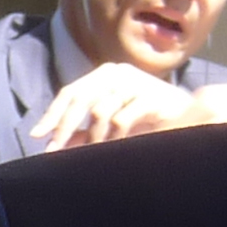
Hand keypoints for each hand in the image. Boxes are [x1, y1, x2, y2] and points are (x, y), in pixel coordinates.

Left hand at [26, 61, 197, 151]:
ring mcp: (136, 82)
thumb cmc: (145, 119)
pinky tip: (114, 147)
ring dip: (92, 137)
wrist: (189, 116)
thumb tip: (53, 146)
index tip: (37, 136)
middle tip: (55, 150)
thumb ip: (83, 131)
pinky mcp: (151, 96)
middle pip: (81, 98)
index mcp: (106, 74)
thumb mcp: (109, 123)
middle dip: (65, 126)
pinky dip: (113, 138)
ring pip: (99, 111)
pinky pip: (121, 120)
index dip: (53, 114)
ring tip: (92, 153)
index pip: (71, 92)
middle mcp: (119, 73)